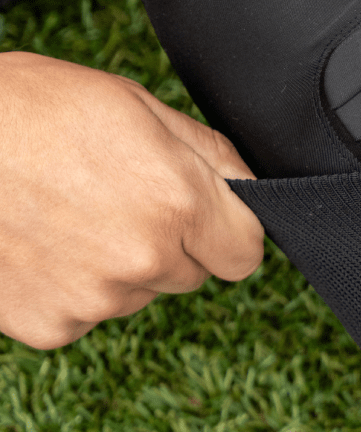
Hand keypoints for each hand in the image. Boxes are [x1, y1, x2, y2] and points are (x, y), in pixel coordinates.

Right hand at [0, 52, 263, 348]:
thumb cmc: (40, 108)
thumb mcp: (140, 106)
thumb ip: (209, 155)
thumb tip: (248, 189)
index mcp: (176, 201)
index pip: (245, 252)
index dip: (229, 229)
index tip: (208, 214)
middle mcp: (142, 260)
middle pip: (192, 272)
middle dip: (174, 239)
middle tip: (123, 193)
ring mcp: (93, 299)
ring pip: (139, 291)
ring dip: (123, 262)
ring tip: (76, 209)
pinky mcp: (50, 325)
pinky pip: (89, 311)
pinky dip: (76, 283)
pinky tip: (48, 238)